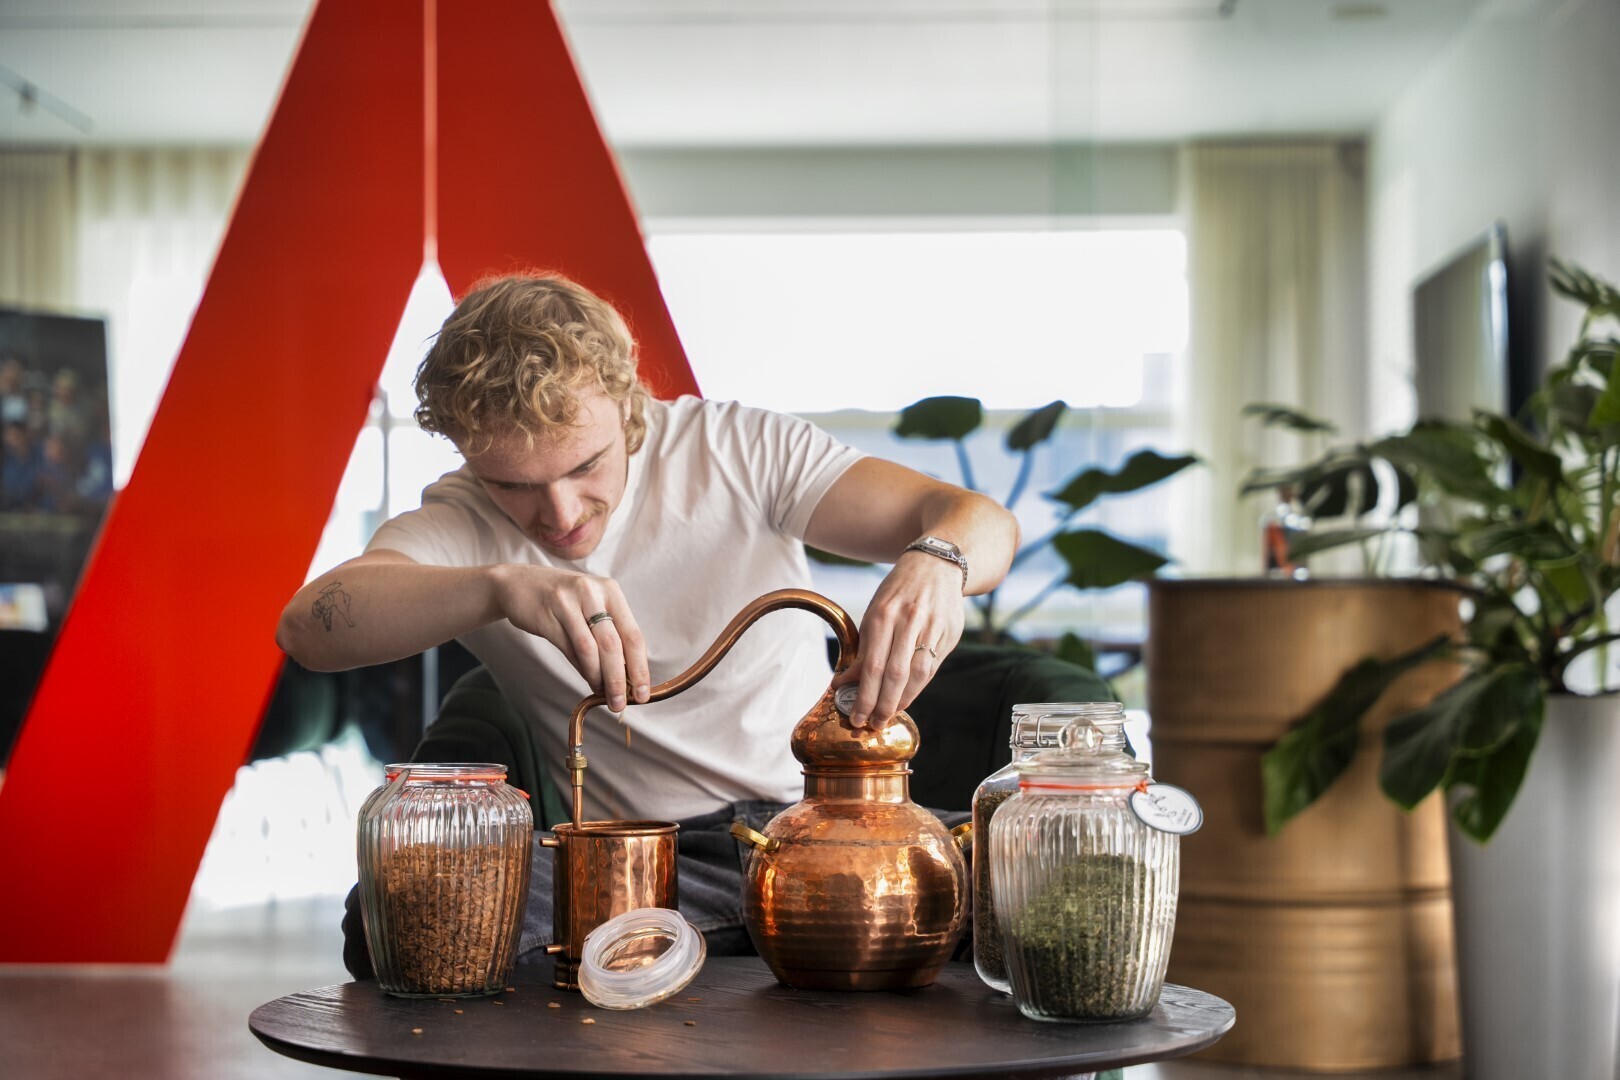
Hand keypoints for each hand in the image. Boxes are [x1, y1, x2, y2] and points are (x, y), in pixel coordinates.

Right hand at [490, 564, 649, 711]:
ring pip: (590, 649)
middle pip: (613, 644)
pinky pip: (569, 649)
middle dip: (619, 679)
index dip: (640, 667)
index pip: (633, 634)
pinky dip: (582, 669)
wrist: (518, 583)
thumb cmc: (563, 599)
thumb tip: (627, 675)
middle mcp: (591, 593)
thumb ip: (610, 633)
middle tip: (620, 703)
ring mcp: (567, 603)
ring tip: (604, 695)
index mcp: (610, 591)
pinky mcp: (546, 616)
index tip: (643, 693)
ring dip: (599, 678)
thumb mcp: (592, 606)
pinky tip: (588, 680)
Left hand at [832, 551, 965, 727]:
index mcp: (883, 615)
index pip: (872, 666)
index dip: (864, 695)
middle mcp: (908, 621)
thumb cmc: (899, 591)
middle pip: (894, 675)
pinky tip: (906, 697)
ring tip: (888, 715)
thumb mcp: (876, 611)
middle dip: (881, 705)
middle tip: (871, 724)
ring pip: (917, 674)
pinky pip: (932, 667)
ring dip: (901, 700)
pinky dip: (918, 687)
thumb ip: (866, 647)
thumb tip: (847, 682)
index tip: (856, 715)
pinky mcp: (948, 633)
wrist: (937, 565)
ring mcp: (931, 627)